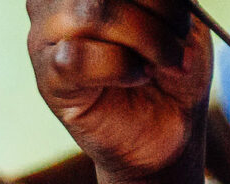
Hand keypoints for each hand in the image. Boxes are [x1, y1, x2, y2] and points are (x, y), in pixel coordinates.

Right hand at [27, 0, 209, 182]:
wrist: (171, 125)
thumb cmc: (173, 65)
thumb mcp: (179, 12)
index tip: (183, 13)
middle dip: (157, 8)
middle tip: (179, 36)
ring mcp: (46, 34)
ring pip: (92, 13)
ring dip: (145, 38)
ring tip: (166, 60)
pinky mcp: (48, 77)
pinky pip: (76, 57)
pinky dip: (120, 67)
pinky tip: (138, 77)